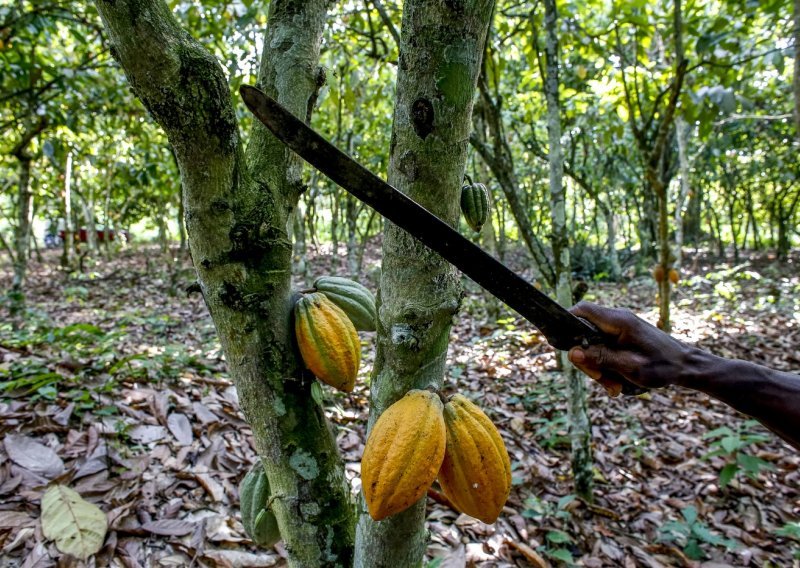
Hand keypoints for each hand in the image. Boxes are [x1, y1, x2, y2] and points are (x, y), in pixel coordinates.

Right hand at [568, 302, 693, 396]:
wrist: (687, 367)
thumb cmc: (663, 366)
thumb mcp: (629, 367)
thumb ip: (600, 358)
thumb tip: (573, 353)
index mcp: (619, 321)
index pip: (583, 309)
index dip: (567, 321)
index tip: (561, 341)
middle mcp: (618, 320)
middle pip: (585, 333)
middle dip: (588, 359)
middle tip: (600, 378)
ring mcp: (621, 328)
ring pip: (594, 345)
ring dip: (599, 367)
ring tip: (614, 386)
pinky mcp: (624, 337)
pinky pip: (605, 349)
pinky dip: (608, 366)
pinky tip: (618, 382)